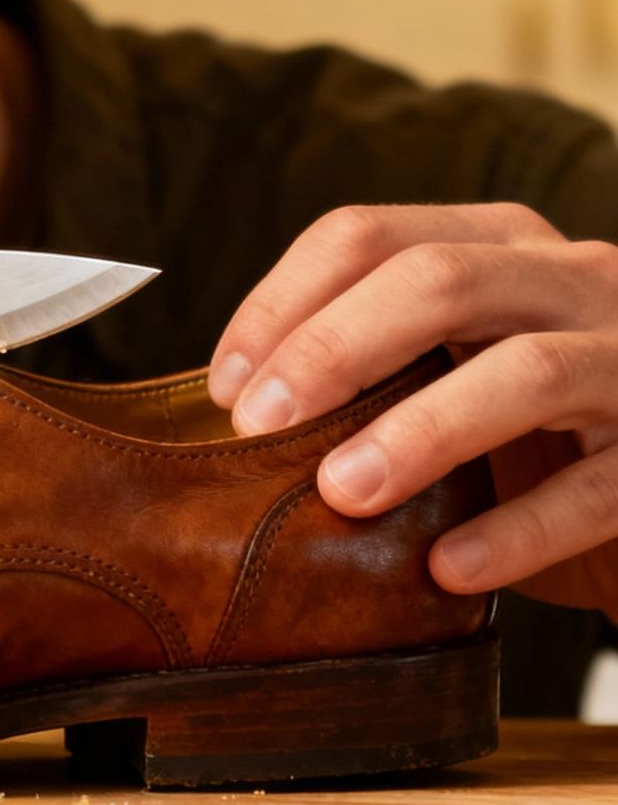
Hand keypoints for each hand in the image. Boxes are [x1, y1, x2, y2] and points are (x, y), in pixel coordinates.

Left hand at [207, 204, 617, 617]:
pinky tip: (446, 567)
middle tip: (257, 427)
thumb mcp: (452, 373)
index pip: (366, 237)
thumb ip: (373, 367)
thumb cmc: (533, 436)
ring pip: (526, 370)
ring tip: (341, 493)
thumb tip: (233, 403)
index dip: (280, 303)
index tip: (223, 386)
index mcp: (496, 243)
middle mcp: (572, 276)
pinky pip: (597, 490)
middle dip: (331, 349)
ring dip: (419, 432)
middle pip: (437, 279)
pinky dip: (515, 529)